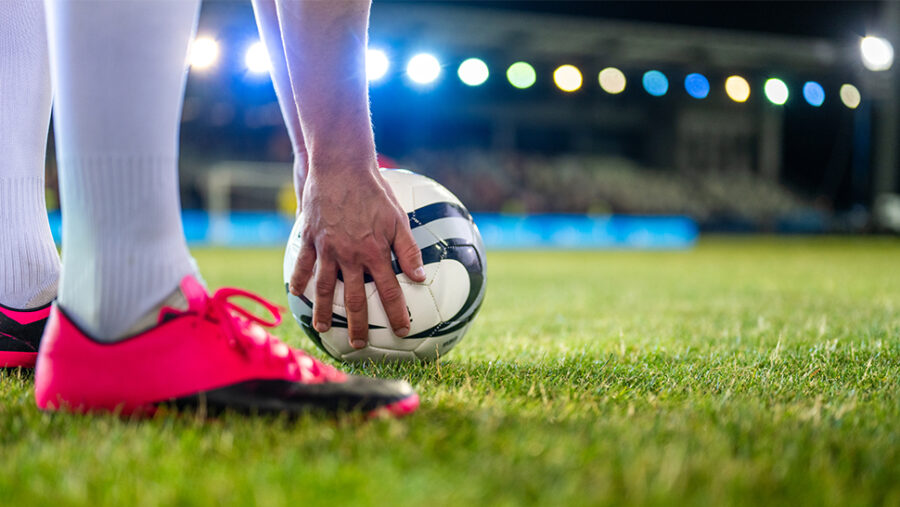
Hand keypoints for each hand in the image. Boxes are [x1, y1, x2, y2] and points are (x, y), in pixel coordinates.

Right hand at [288, 166, 425, 348]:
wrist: (341, 167)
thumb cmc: (374, 190)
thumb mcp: (398, 218)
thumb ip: (408, 249)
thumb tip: (420, 277)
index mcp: (374, 253)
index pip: (388, 291)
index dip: (396, 313)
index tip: (403, 331)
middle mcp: (350, 256)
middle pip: (353, 299)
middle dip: (358, 325)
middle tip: (359, 345)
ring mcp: (326, 249)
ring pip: (324, 288)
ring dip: (324, 311)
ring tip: (324, 329)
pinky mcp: (310, 238)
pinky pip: (302, 264)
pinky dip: (299, 281)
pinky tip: (297, 294)